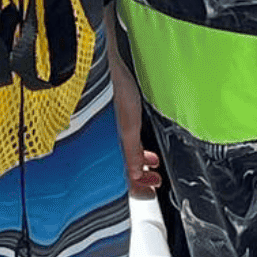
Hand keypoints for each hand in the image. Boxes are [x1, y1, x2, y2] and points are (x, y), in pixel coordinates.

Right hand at [108, 36, 161, 197]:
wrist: (101, 62)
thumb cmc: (112, 89)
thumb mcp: (128, 125)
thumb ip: (131, 152)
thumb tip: (135, 175)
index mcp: (105, 147)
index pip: (120, 179)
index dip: (137, 190)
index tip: (151, 194)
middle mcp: (104, 142)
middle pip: (120, 170)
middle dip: (139, 179)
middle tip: (155, 182)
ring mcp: (106, 131)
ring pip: (122, 157)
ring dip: (139, 164)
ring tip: (153, 166)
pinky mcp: (109, 119)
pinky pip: (122, 142)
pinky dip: (134, 149)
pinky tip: (144, 147)